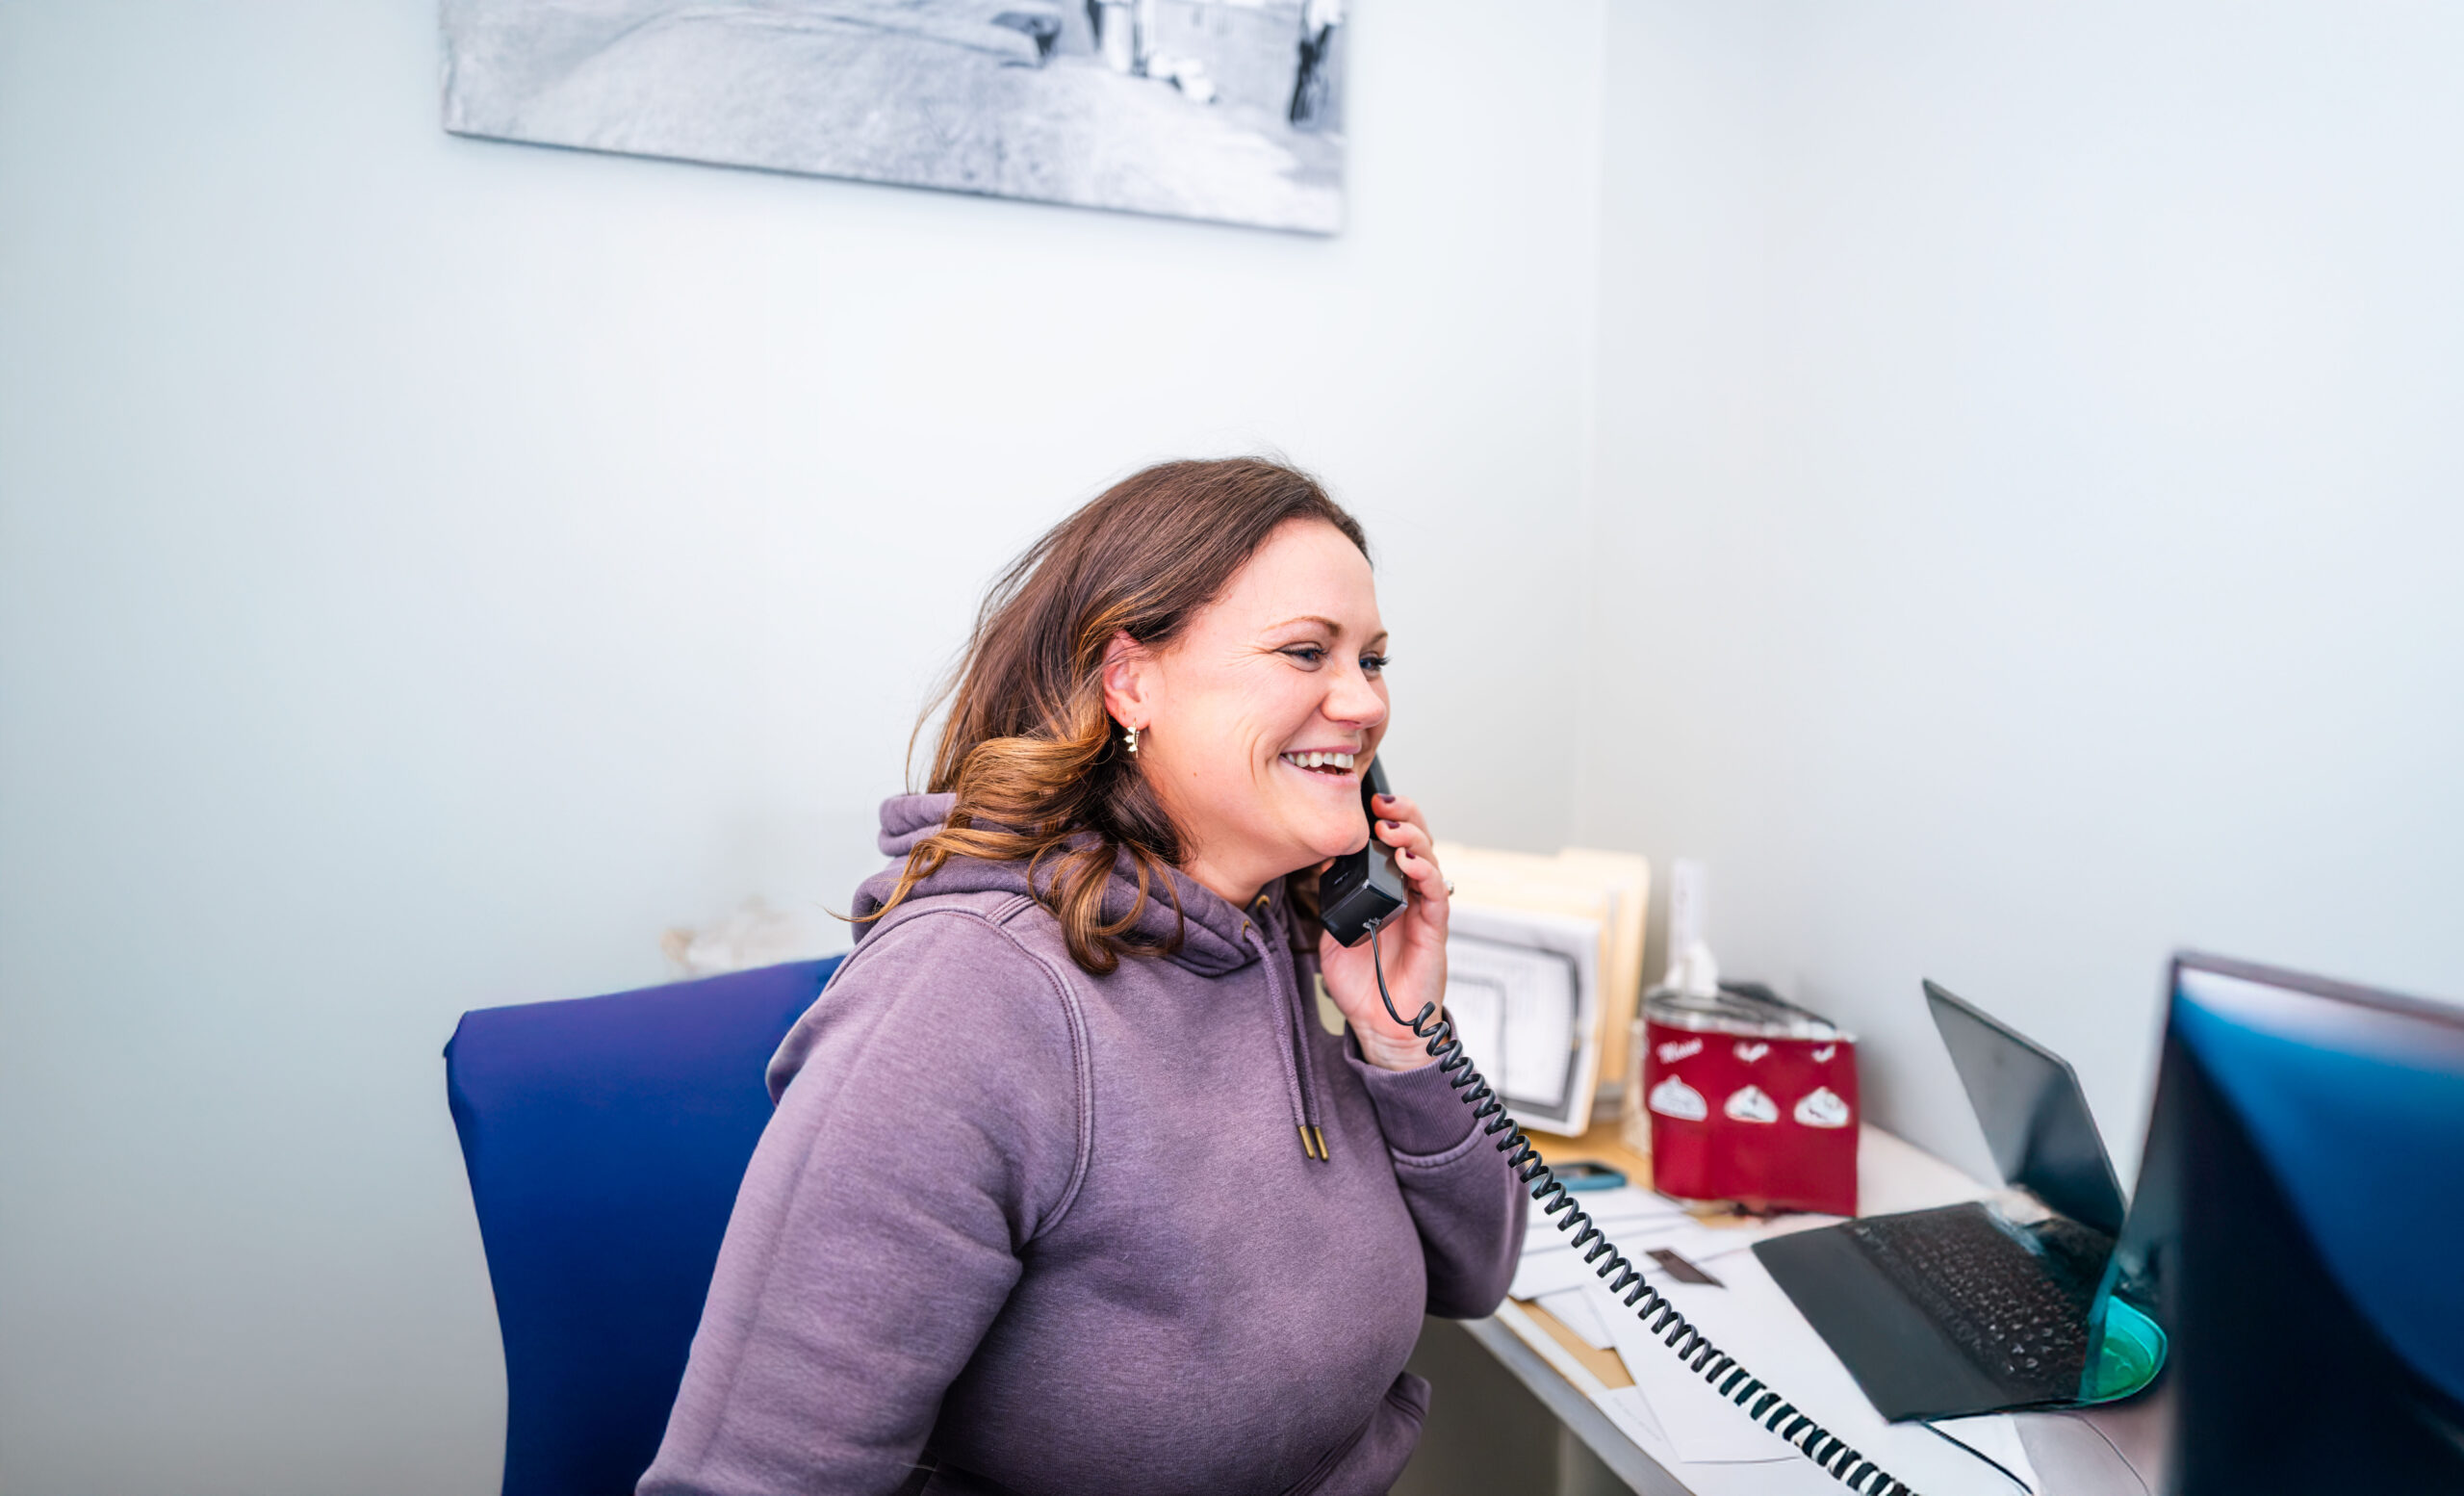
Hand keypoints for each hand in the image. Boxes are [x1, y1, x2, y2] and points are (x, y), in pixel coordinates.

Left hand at [1317, 791, 1449, 1071]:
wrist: (1378, 1024)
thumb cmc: (1361, 981)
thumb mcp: (1334, 930)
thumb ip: (1332, 898)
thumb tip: (1320, 862)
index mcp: (1386, 888)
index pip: (1392, 841)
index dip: (1384, 817)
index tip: (1364, 802)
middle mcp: (1408, 893)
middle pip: (1416, 839)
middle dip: (1401, 814)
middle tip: (1380, 803)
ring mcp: (1423, 909)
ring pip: (1428, 859)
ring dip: (1411, 837)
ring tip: (1390, 828)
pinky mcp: (1434, 929)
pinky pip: (1435, 894)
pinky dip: (1424, 873)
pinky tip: (1407, 862)